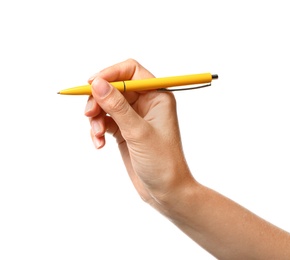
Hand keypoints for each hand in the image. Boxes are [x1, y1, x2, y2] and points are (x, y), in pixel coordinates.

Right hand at [84, 59, 193, 210]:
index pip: (131, 71)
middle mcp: (146, 103)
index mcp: (157, 96)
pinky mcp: (125, 130)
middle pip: (115, 87)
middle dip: (99, 99)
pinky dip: (98, 129)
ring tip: (97, 134)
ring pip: (107, 104)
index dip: (110, 74)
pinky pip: (105, 121)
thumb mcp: (138, 132)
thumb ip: (117, 106)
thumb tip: (97, 83)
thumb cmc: (162, 162)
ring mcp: (134, 117)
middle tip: (88, 113)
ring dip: (96, 117)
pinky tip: (99, 143)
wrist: (166, 191)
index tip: (92, 84)